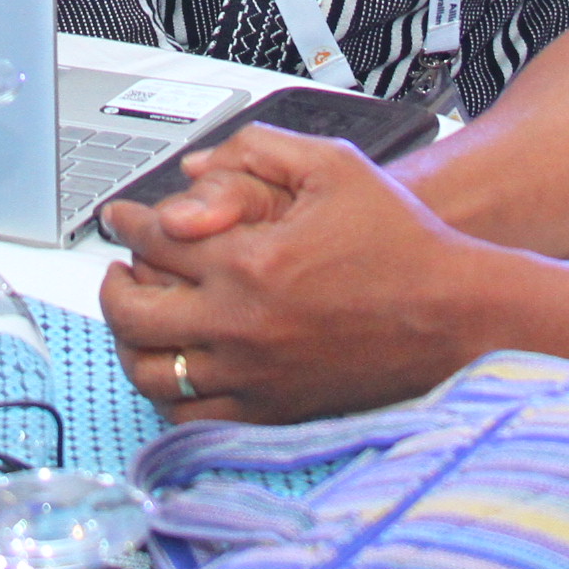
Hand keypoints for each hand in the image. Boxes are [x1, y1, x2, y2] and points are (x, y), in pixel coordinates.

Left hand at [98, 123, 500, 423]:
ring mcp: (254, 373)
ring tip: (139, 320)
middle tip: (120, 271)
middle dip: (113, 286)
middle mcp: (241, 323)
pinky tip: (176, 367)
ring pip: (152, 372)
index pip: (151, 241)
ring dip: (130, 343)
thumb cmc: (400, 240)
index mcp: (249, 260)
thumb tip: (194, 170)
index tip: (120, 219)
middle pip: (132, 312)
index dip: (126, 224)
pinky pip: (192, 415)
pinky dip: (169, 393)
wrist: (456, 313)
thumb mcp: (333, 165)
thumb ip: (256, 152)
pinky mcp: (273, 410)